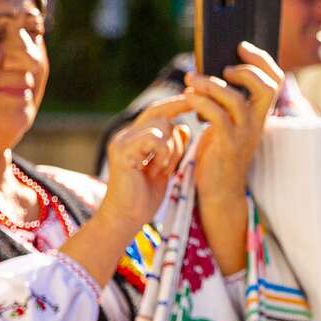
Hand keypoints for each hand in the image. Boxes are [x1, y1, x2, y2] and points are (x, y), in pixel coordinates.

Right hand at [58, 97, 191, 285]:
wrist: (127, 218)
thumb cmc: (146, 196)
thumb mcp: (165, 166)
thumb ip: (172, 146)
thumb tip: (184, 126)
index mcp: (134, 137)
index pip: (157, 110)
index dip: (177, 104)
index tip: (198, 102)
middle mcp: (125, 135)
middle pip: (160, 113)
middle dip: (177, 132)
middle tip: (174, 158)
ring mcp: (122, 141)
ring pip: (161, 125)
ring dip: (172, 148)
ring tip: (163, 170)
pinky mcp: (122, 151)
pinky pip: (154, 138)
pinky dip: (163, 153)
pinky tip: (159, 170)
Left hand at [188, 43, 283, 274]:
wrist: (218, 189)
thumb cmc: (217, 153)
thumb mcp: (226, 122)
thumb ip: (225, 99)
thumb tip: (211, 69)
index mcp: (261, 113)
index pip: (275, 79)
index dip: (261, 59)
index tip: (240, 47)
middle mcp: (258, 121)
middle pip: (267, 86)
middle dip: (245, 69)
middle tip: (221, 68)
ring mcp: (245, 134)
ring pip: (236, 99)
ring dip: (211, 84)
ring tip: (192, 79)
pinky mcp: (227, 145)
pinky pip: (217, 116)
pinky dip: (201, 101)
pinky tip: (188, 97)